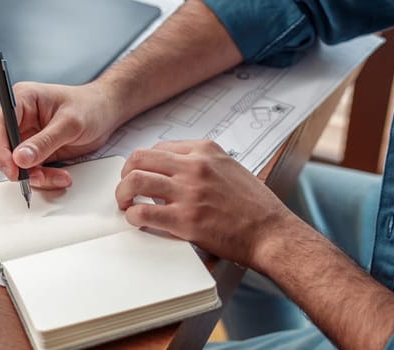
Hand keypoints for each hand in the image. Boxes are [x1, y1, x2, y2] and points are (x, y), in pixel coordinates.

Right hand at [0, 81, 124, 188]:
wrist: (106, 113)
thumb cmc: (90, 107)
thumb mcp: (70, 123)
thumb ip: (45, 142)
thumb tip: (20, 158)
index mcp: (22, 100)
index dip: (2, 151)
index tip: (14, 170)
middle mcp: (19, 117)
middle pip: (0, 148)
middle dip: (17, 167)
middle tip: (36, 177)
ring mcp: (26, 135)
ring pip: (14, 164)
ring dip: (33, 176)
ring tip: (57, 177)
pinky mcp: (35, 150)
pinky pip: (30, 170)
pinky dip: (43, 177)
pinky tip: (60, 176)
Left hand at [115, 140, 301, 265]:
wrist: (271, 232)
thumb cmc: (254, 205)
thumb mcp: (230, 168)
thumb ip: (202, 164)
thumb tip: (174, 168)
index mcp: (205, 151)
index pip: (159, 148)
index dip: (144, 163)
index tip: (141, 174)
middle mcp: (195, 167)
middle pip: (140, 158)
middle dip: (126, 173)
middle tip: (125, 188)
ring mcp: (189, 192)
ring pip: (135, 181)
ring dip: (122, 194)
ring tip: (125, 204)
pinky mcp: (185, 220)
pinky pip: (143, 212)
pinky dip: (133, 216)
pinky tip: (137, 220)